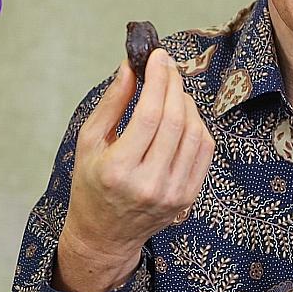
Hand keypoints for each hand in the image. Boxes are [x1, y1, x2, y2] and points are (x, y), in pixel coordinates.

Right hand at [57, 48, 214, 291]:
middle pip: (176, 121)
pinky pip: (204, 151)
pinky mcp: (188, 197)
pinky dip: (197, 125)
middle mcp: (149, 184)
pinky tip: (183, 116)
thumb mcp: (89, 142)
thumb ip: (111, 103)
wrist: (105, 235)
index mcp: (118, 170)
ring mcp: (173, 193)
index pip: (150, 114)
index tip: (158, 56)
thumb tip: (130, 67)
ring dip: (187, 103)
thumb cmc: (91, 185)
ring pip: (195, 133)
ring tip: (172, 91)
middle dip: (174, 84)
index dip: (158, 79)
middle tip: (167, 65)